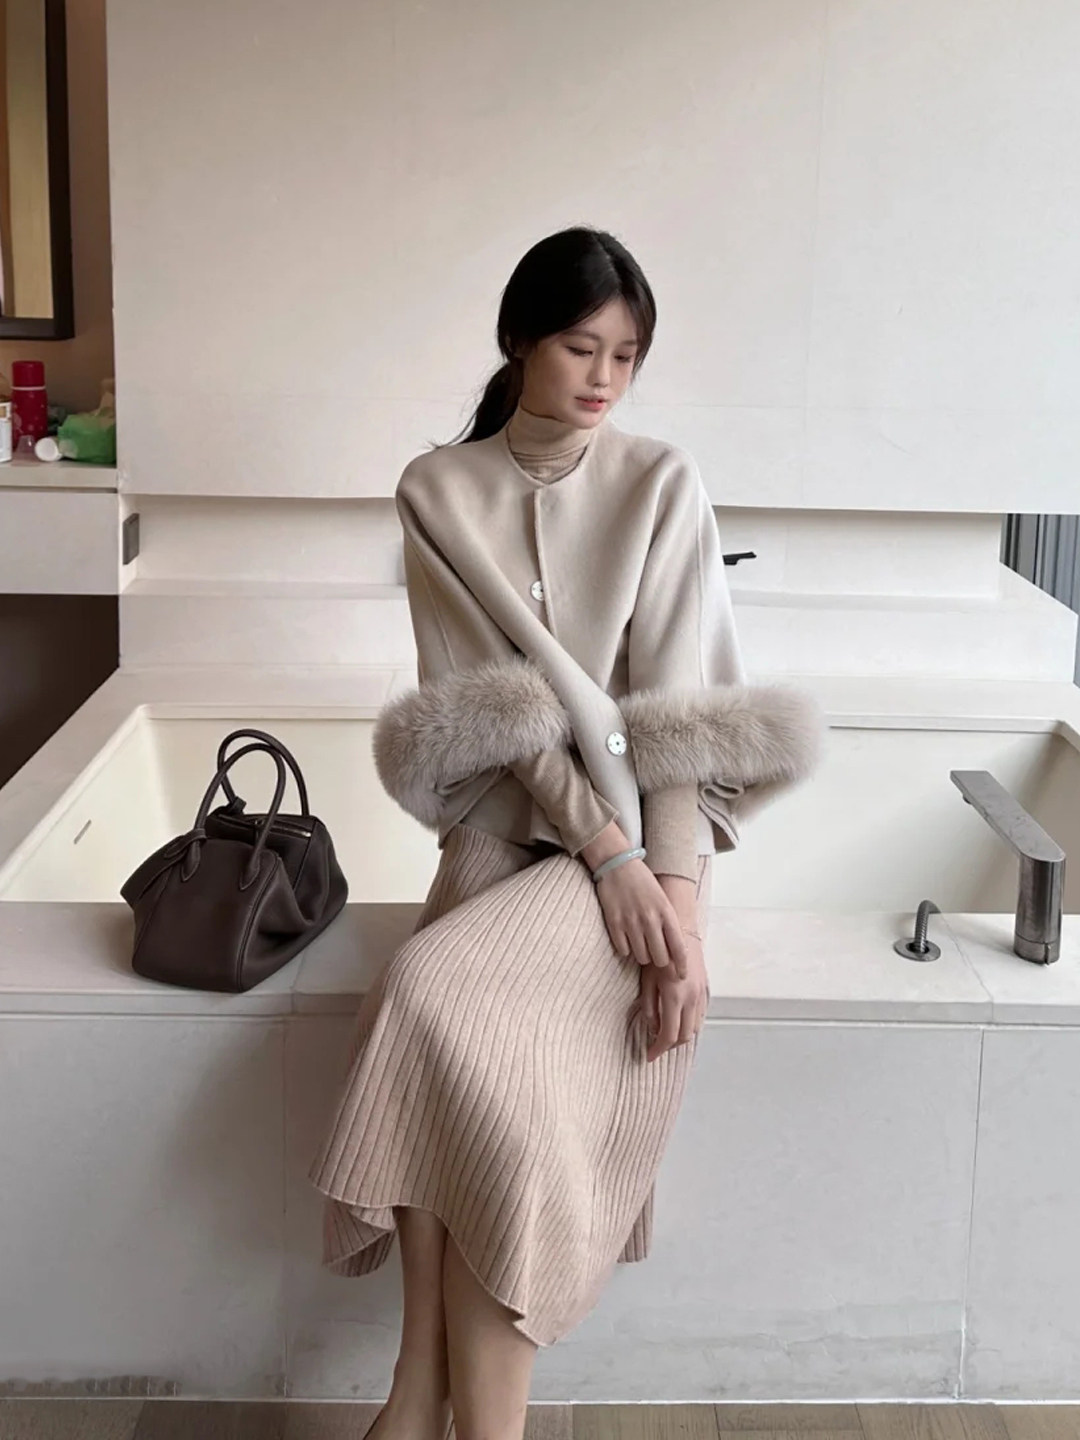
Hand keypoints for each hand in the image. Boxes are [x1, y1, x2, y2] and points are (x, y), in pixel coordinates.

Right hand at [580, 820, 688, 978]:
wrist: (618, 865)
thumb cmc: (643, 883)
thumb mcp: (662, 900)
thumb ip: (669, 923)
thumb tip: (675, 952)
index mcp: (666, 912)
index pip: (679, 947)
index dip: (682, 965)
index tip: (682, 976)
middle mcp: (650, 919)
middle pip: (660, 958)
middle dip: (659, 960)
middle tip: (656, 955)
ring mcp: (631, 922)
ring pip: (641, 957)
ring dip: (642, 955)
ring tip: (640, 942)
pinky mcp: (614, 923)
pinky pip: (623, 950)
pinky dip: (626, 949)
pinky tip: (626, 937)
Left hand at [636, 932, 708, 1062]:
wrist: (681, 932)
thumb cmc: (659, 954)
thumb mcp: (647, 980)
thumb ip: (649, 1007)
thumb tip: (652, 1028)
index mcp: (674, 998)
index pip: (668, 1035)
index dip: (658, 1049)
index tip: (648, 1056)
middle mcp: (691, 999)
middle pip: (684, 1036)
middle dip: (669, 1046)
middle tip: (656, 1048)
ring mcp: (700, 995)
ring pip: (694, 1028)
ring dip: (681, 1036)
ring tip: (666, 1036)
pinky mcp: (705, 990)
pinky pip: (700, 1015)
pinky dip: (690, 1025)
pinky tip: (679, 1022)